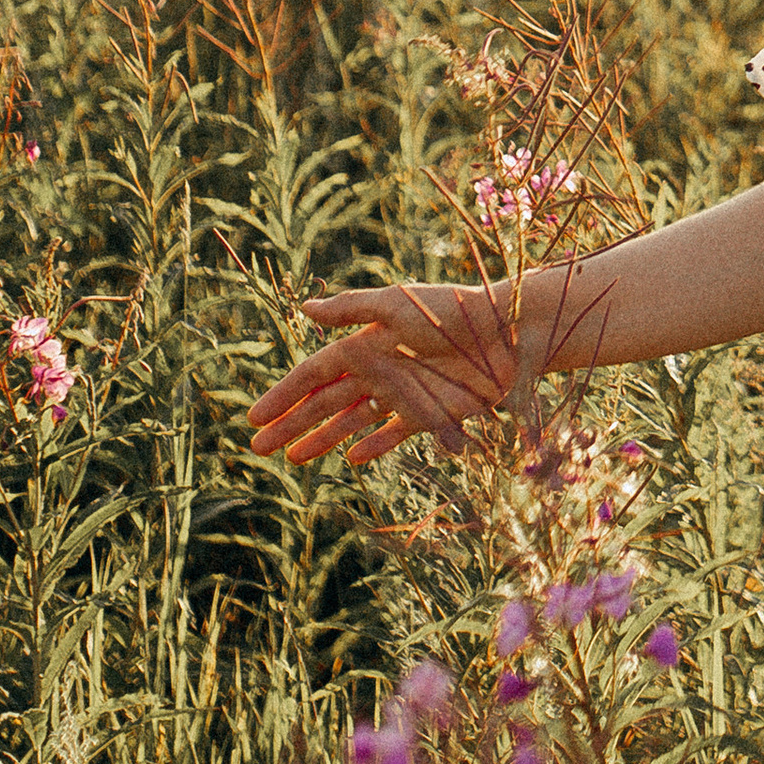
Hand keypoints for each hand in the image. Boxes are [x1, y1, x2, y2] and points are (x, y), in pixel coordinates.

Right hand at [245, 264, 602, 467]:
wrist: (508, 333)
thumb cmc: (451, 311)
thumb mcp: (396, 305)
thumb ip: (351, 310)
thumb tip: (304, 309)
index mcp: (366, 343)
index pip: (313, 375)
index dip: (284, 395)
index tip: (254, 418)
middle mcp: (379, 370)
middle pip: (325, 403)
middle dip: (291, 424)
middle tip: (257, 448)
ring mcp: (403, 394)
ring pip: (351, 422)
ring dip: (321, 439)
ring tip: (291, 459)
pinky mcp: (430, 414)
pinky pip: (393, 433)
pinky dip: (372, 445)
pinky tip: (350, 459)